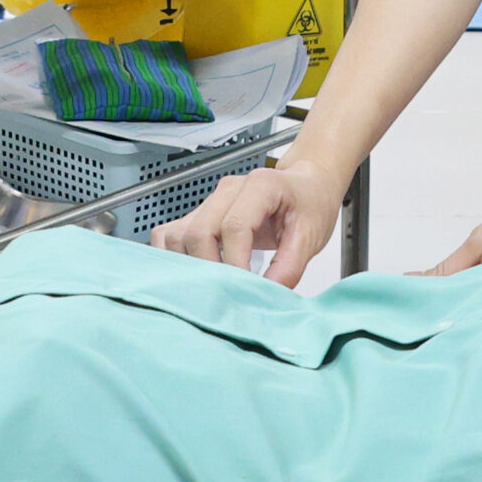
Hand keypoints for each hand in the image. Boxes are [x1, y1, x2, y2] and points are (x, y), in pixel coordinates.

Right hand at [152, 162, 344, 284]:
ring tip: (213, 288)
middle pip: (199, 232)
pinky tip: (193, 275)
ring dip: (189, 266)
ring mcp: (210, 201)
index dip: (235, 264)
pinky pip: (170, 234)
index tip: (245, 291)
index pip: (234, 226)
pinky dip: (174, 258)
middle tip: (228, 295)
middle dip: (209, 270)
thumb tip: (264, 295)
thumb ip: (290, 266)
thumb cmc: (310, 204)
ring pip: (179, 235)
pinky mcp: (199, 214)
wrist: (306, 186)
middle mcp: (228, 189)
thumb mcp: (312, 235)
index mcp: (261, 185)